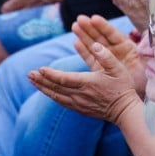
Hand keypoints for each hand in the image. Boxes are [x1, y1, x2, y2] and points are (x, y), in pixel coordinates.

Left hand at [0, 0, 75, 11]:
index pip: (12, 5)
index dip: (7, 9)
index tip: (4, 10)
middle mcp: (33, 3)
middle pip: (20, 13)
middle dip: (15, 15)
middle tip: (11, 17)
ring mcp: (42, 7)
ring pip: (30, 15)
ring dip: (24, 16)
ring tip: (21, 17)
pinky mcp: (50, 8)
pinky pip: (39, 14)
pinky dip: (35, 15)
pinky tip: (35, 15)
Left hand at [29, 25, 144, 122]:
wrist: (125, 111)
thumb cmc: (123, 88)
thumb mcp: (117, 68)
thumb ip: (106, 55)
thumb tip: (95, 44)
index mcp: (87, 84)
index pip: (64, 79)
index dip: (51, 74)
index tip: (40, 69)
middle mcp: (80, 95)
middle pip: (56, 88)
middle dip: (42, 81)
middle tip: (29, 74)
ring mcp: (79, 104)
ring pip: (56, 96)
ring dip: (44, 88)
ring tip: (33, 81)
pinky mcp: (80, 110)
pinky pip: (62, 102)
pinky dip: (52, 95)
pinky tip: (47, 91)